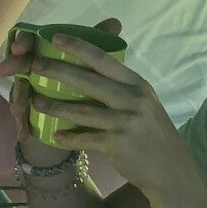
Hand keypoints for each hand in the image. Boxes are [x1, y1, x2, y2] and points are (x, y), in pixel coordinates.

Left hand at [2, 22, 190, 201]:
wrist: (172, 170)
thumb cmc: (153, 132)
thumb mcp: (145, 101)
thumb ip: (123, 86)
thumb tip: (94, 67)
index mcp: (137, 84)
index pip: (104, 59)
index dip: (78, 47)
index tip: (55, 37)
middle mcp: (132, 99)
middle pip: (88, 80)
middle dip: (58, 71)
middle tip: (34, 66)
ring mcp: (124, 122)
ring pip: (82, 111)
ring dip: (55, 106)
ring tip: (34, 102)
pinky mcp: (117, 145)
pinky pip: (85, 139)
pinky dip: (69, 138)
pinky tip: (55, 135)